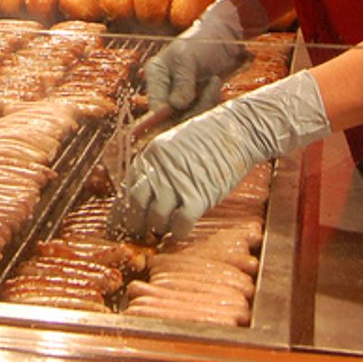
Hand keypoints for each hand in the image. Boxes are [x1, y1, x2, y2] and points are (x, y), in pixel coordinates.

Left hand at [113, 69, 330, 240]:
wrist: (239, 129)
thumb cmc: (210, 137)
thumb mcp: (175, 144)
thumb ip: (159, 165)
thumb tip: (148, 191)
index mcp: (152, 154)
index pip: (127, 187)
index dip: (123, 208)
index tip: (124, 220)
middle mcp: (160, 168)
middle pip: (135, 204)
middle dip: (134, 223)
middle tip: (140, 232)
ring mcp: (178, 181)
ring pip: (155, 217)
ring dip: (157, 228)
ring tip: (163, 230)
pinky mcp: (199, 195)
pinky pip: (180, 223)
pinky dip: (177, 232)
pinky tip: (181, 231)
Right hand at [145, 0, 254, 115]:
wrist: (223, 41)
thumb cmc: (201, 43)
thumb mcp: (187, 57)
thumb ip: (182, 81)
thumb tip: (177, 105)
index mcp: (155, 75)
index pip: (154, 104)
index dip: (166, 114)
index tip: (182, 108)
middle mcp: (164, 90)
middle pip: (171, 117)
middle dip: (192, 108)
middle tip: (209, 89)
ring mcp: (180, 99)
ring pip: (189, 117)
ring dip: (205, 103)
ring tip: (214, 81)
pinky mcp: (195, 104)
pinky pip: (201, 113)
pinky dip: (210, 101)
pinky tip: (215, 84)